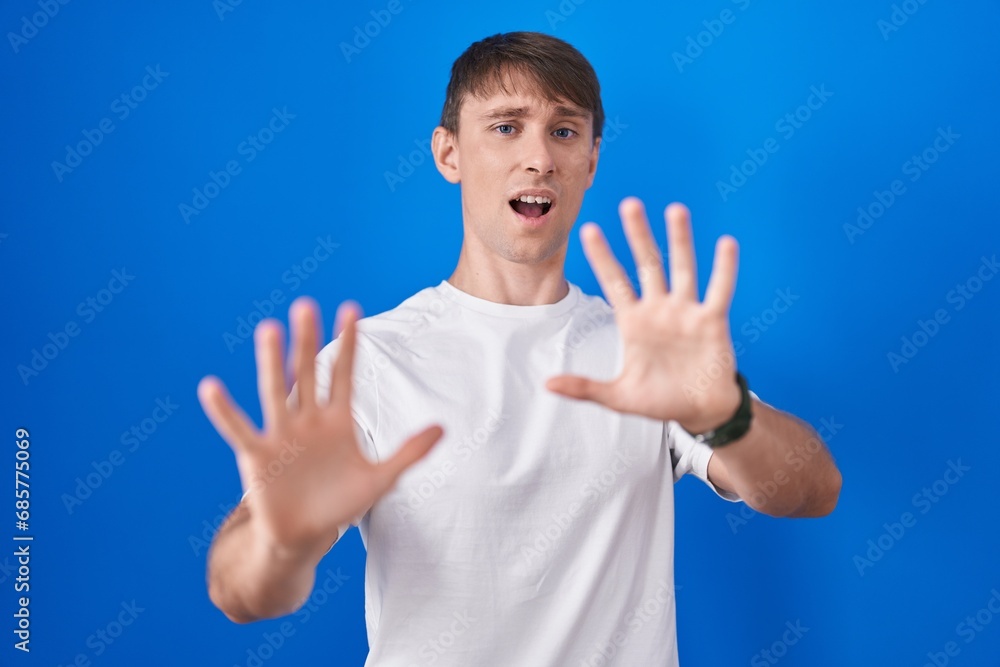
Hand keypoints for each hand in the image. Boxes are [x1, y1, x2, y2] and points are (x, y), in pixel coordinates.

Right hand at [198, 298, 442, 557]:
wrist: (304, 536)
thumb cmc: (341, 503)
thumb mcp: (380, 479)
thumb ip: (410, 453)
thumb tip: (443, 428)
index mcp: (337, 420)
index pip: (344, 373)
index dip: (348, 343)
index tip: (351, 308)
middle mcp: (308, 420)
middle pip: (308, 373)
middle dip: (307, 341)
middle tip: (305, 305)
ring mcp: (281, 435)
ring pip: (276, 392)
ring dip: (272, 362)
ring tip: (269, 329)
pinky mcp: (257, 457)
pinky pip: (239, 430)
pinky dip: (224, 411)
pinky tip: (211, 387)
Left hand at [546, 197, 741, 433]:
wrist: (699, 411)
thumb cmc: (659, 400)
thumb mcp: (618, 396)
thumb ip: (584, 387)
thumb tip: (547, 385)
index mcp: (633, 322)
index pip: (614, 282)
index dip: (602, 257)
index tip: (588, 230)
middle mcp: (659, 309)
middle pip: (647, 264)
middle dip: (638, 235)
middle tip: (630, 203)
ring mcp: (686, 312)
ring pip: (682, 268)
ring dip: (680, 241)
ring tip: (676, 210)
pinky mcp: (712, 321)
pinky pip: (719, 290)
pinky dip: (723, 269)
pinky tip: (725, 244)